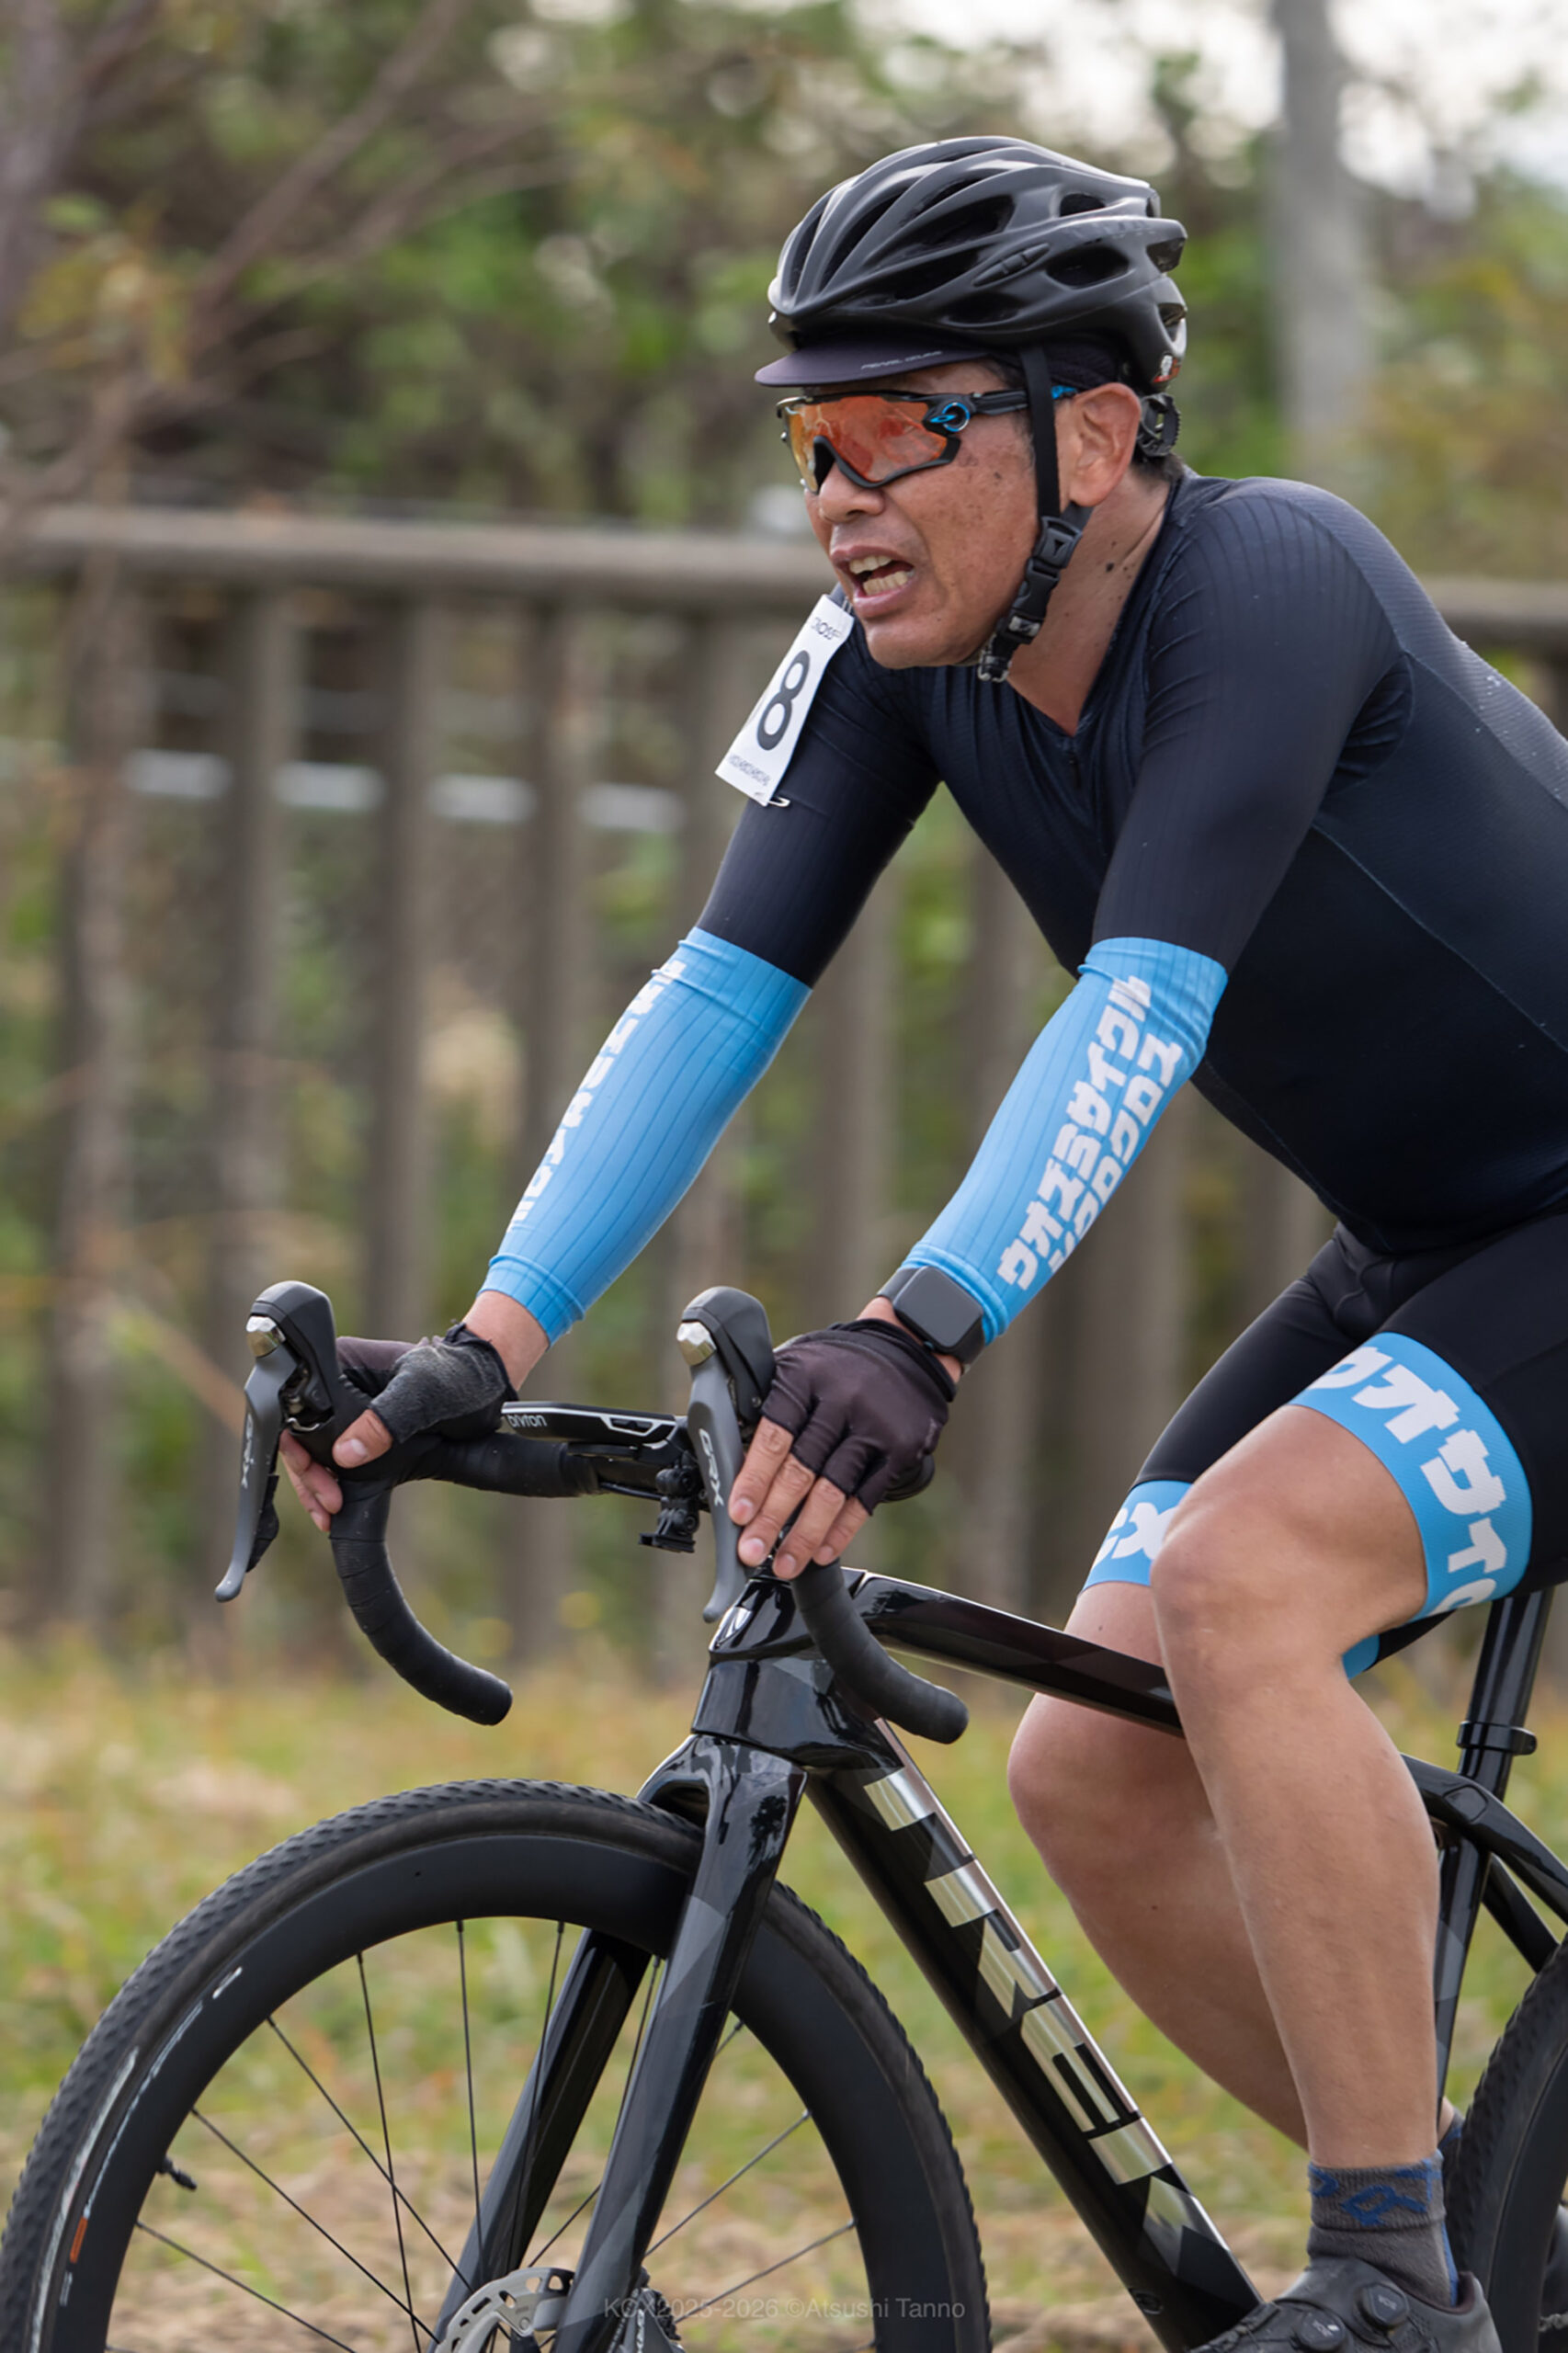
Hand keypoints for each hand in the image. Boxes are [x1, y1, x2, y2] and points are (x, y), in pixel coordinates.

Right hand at [281, 1329, 511, 1531]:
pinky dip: (333, 1485)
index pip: (298, 1406)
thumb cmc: (459, 1375)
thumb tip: (345, 1454)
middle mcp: (338, 1386)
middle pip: (302, 1435)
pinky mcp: (364, 1433)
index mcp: (342, 1362)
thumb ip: (386, 1421)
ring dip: (318, 1485)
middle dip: (309, 1473)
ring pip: (316, 1453)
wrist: (490, 1388)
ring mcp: (349, 1411)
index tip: (316, 1475)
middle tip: (327, 1506)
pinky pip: (336, 1461)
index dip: (300, 1445)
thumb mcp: (423, 1394)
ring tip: (328, 1515)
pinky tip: (334, 1509)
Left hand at [727, 1316, 955, 1579]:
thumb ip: (764, 1406)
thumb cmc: (834, 1366)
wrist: (905, 1349)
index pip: (774, 1436)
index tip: (737, 1513)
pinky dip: (842, 1529)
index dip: (754, 1479)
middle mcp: (841, 1400)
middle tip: (752, 1551)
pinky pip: (866, 1498)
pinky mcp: (899, 1449)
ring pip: (834, 1490)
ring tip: (784, 1564)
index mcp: (804, 1377)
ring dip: (805, 1534)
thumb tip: (727, 1461)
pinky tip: (822, 1551)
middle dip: (773, 1517)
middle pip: (802, 1469)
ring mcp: (874, 1426)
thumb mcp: (794, 1366)